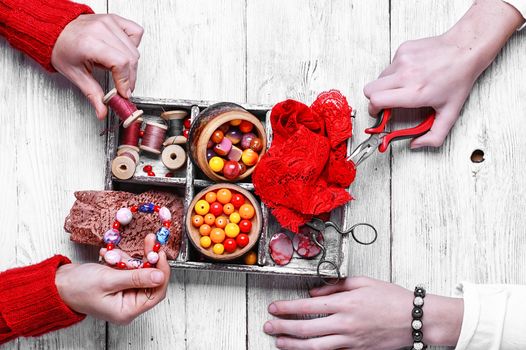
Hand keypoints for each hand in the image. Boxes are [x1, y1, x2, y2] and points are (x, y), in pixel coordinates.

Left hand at [51, 14, 143, 119]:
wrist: (55, 30)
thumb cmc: (61, 48)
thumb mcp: (75, 74)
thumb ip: (93, 94)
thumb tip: (102, 111)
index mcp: (90, 43)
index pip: (120, 63)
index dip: (125, 81)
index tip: (123, 93)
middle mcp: (102, 30)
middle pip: (130, 58)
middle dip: (130, 78)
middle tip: (123, 87)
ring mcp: (109, 23)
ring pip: (135, 49)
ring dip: (131, 65)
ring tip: (117, 69)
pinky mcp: (115, 19)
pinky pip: (136, 32)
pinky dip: (134, 45)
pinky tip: (123, 52)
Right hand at [55, 234, 169, 324]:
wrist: (56, 284)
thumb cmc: (77, 287)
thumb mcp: (108, 280)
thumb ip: (136, 277)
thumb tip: (160, 275)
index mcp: (127, 310)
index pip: (157, 292)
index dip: (161, 272)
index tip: (160, 253)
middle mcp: (128, 304)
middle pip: (150, 279)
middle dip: (148, 259)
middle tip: (149, 241)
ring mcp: (124, 294)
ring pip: (140, 271)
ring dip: (131, 258)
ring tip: (114, 254)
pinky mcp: (118, 283)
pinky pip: (129, 268)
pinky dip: (122, 260)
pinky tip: (108, 256)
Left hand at [264, 277, 462, 349]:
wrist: (416, 319)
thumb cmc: (392, 298)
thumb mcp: (363, 282)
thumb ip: (335, 286)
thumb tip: (314, 292)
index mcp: (344, 303)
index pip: (307, 306)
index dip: (287, 308)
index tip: (273, 307)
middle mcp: (345, 323)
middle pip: (306, 329)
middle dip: (283, 328)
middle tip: (268, 326)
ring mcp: (351, 340)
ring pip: (315, 346)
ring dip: (293, 345)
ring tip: (278, 342)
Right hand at [363, 0, 523, 147]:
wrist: (465, 49)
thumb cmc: (458, 78)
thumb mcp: (451, 113)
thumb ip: (435, 136)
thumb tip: (416, 144)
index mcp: (415, 93)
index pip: (377, 101)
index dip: (374, 110)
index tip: (379, 114)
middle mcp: (406, 75)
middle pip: (369, 90)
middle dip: (375, 99)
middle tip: (387, 102)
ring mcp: (402, 60)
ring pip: (379, 78)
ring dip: (387, 85)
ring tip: (405, 86)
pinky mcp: (403, 49)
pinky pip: (390, 65)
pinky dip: (396, 72)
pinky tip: (412, 72)